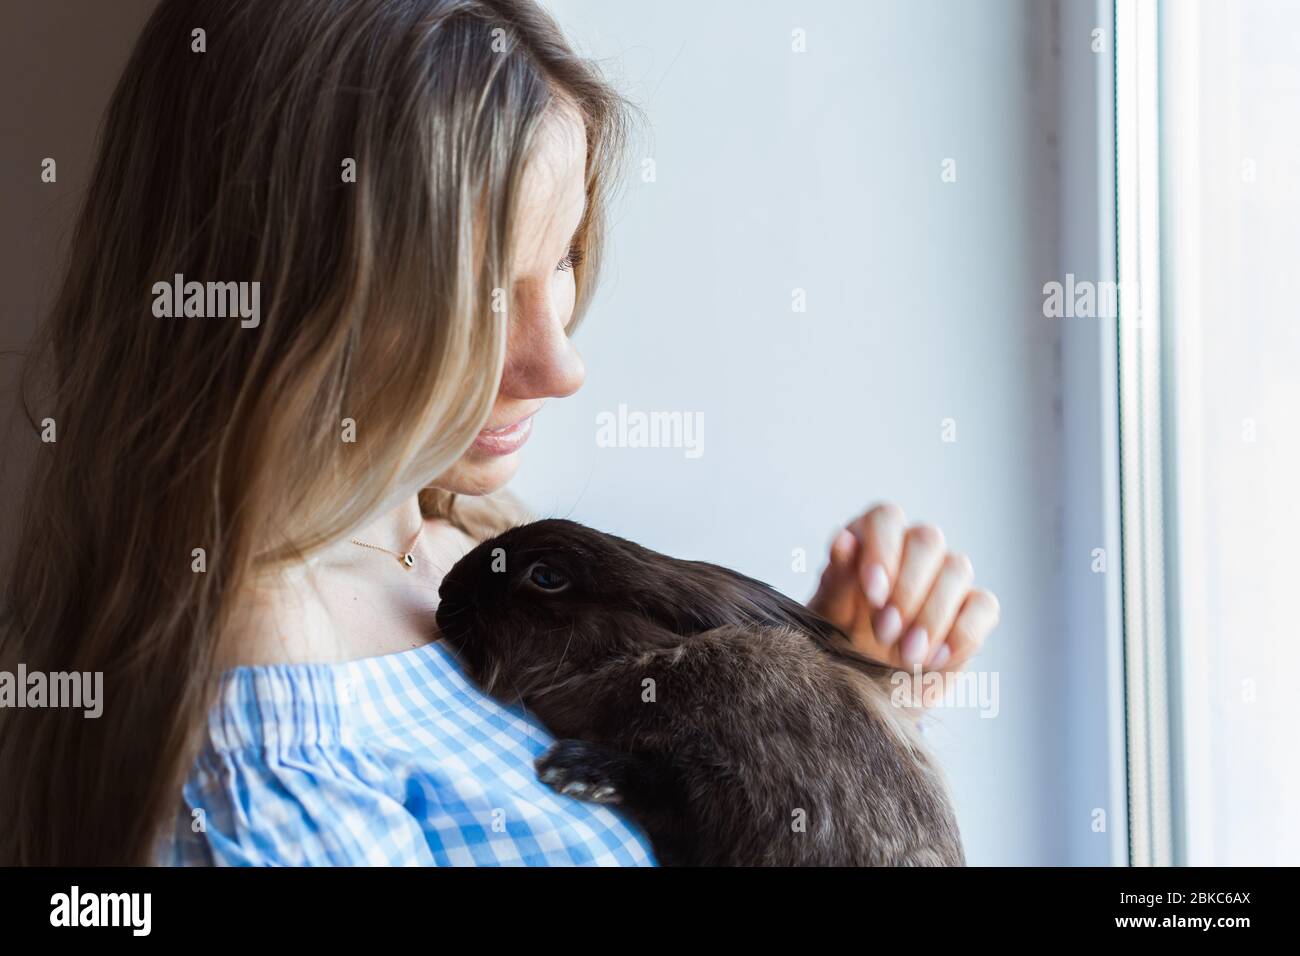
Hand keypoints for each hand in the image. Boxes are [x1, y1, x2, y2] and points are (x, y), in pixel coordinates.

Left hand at [808, 503, 999, 672]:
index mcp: (870, 540)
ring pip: (958, 569)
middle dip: (908, 590)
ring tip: (906, 655)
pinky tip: (934, 659)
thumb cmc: (839, 643)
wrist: (862, 691)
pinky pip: (984, 605)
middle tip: (884, 632)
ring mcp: (945, 578)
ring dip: (932, 615)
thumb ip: (837, 580)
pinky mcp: (972, 610)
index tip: (873, 592)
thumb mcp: (828, 617)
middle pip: (928, 539)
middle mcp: (910, 551)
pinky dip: (962, 634)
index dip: (883, 550)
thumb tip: (844, 540)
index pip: (887, 517)